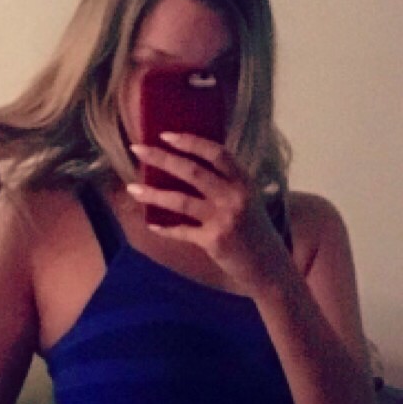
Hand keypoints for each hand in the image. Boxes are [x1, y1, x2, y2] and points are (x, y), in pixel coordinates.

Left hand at [126, 134, 293, 296]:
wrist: (270, 269)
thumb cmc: (256, 232)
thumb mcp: (249, 201)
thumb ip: (226, 183)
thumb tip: (187, 166)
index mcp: (244, 182)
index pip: (216, 153)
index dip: (190, 142)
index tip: (165, 135)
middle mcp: (235, 197)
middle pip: (192, 171)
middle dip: (161, 158)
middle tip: (137, 150)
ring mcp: (224, 220)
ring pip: (180, 201)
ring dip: (153, 194)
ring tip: (132, 188)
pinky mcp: (214, 241)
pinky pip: (182, 231)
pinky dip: (165, 229)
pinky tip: (152, 225)